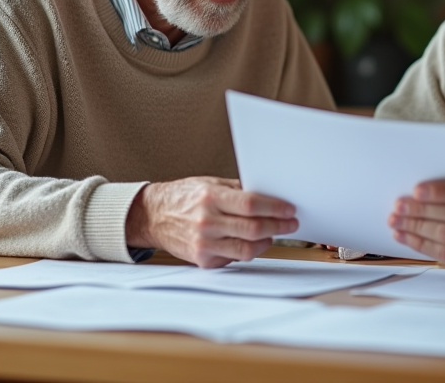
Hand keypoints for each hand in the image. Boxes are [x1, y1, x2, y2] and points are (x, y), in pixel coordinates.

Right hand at [125, 177, 297, 267]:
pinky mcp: (203, 260)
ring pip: (247, 248)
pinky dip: (249, 250)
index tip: (289, 209)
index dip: (275, 207)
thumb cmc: (183, 198)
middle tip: (290, 224)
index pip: (251, 204)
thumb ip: (238, 190)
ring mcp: (204, 243)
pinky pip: (234, 257)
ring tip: (274, 233)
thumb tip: (269, 195)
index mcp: (210, 197)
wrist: (154, 216)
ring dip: (267, 241)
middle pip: (253, 228)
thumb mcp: (210, 183)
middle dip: (278, 226)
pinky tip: (254, 242)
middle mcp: (206, 221)